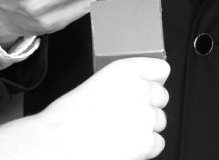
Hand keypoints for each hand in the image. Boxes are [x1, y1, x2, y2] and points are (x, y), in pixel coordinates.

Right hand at [34, 58, 169, 159]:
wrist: (56, 144)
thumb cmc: (66, 119)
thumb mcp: (95, 84)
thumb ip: (122, 82)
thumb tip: (139, 89)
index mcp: (124, 71)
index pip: (160, 69)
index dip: (153, 81)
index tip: (150, 86)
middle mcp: (139, 89)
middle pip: (161, 96)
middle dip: (148, 106)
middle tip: (126, 115)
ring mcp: (145, 116)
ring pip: (160, 120)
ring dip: (146, 128)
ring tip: (120, 132)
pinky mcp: (146, 141)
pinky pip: (158, 143)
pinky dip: (145, 148)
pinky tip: (124, 145)